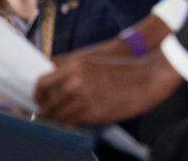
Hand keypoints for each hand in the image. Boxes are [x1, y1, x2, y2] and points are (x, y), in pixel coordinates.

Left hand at [36, 48, 181, 125]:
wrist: (149, 76)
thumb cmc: (126, 70)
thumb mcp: (97, 64)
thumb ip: (76, 74)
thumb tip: (59, 92)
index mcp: (76, 63)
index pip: (42, 80)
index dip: (38, 94)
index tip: (41, 100)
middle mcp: (74, 78)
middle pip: (45, 99)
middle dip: (44, 109)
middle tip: (45, 115)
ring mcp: (82, 95)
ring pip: (55, 114)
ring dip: (54, 120)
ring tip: (57, 123)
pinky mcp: (91, 111)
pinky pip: (69, 123)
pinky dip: (67, 126)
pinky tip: (71, 126)